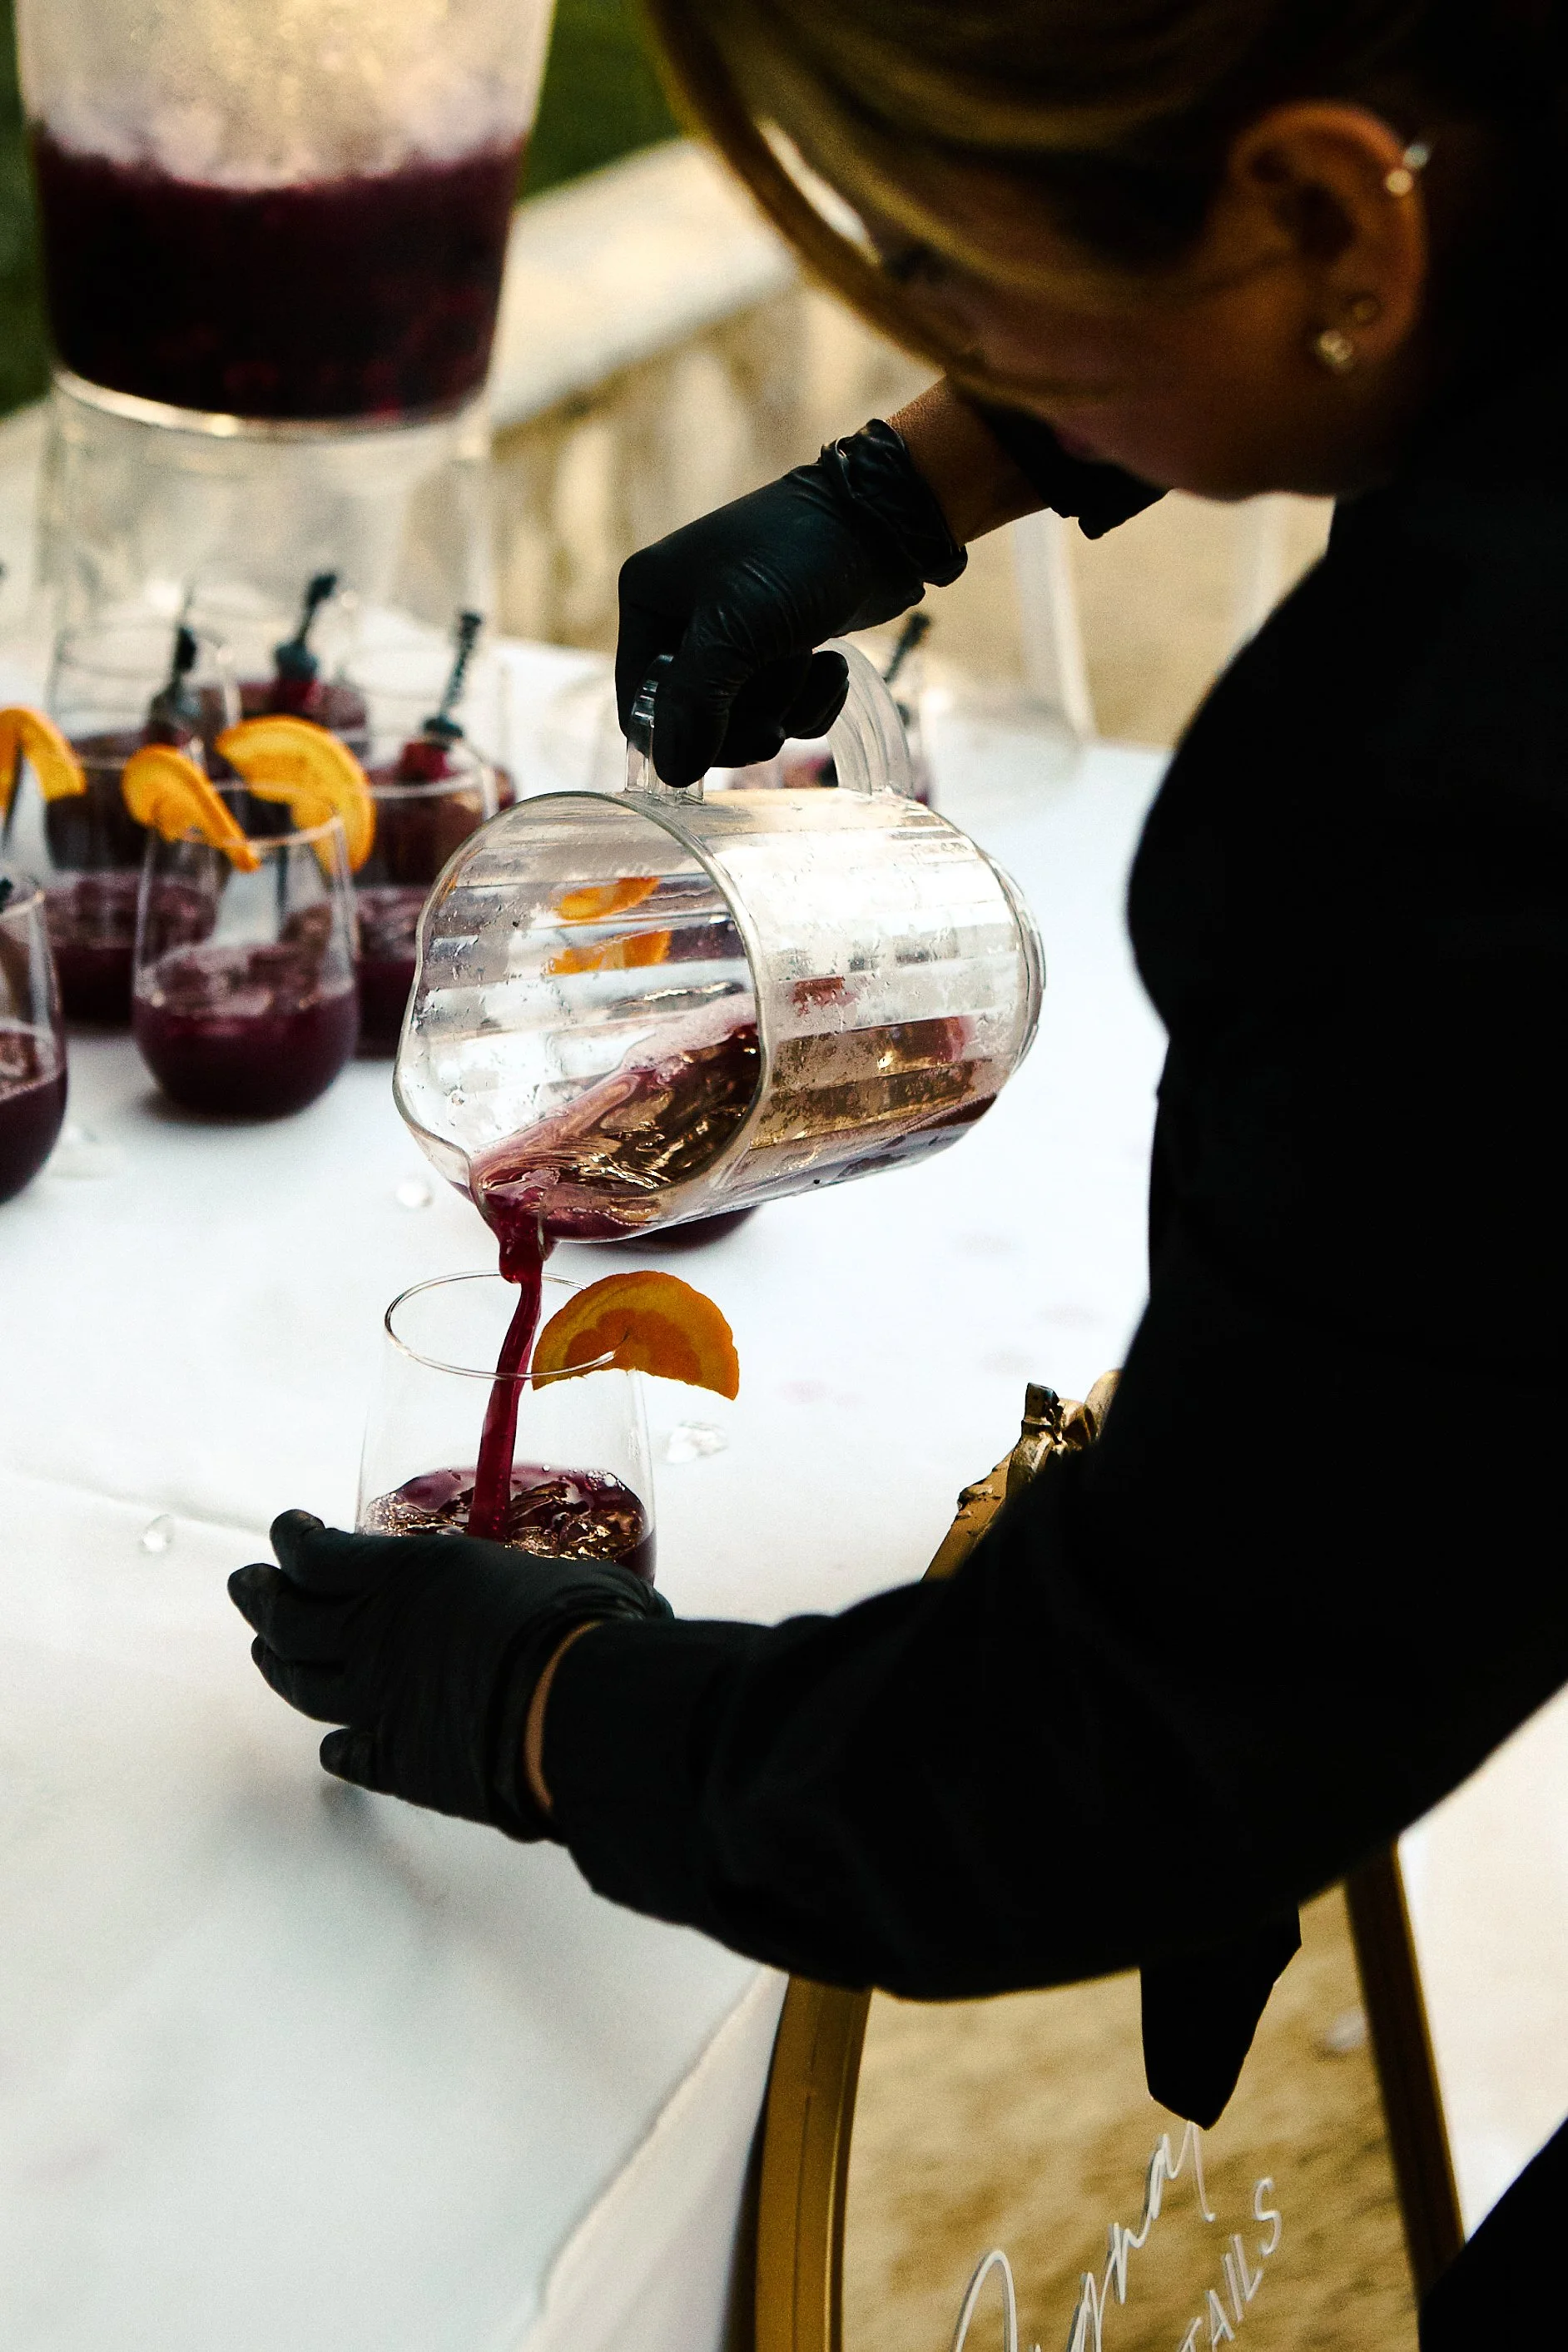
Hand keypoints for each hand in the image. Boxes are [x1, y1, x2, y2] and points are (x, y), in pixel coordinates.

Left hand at [230, 1511, 669, 1838]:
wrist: (580, 1715)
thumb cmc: (580, 1625)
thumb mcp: (553, 1571)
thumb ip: (528, 1582)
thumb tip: (572, 1590)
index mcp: (409, 1575)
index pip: (318, 1554)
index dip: (292, 1540)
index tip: (287, 1530)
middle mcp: (376, 1637)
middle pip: (288, 1618)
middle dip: (260, 1597)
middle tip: (247, 1584)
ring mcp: (379, 1705)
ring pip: (301, 1685)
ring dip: (276, 1665)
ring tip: (264, 1652)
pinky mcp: (400, 1765)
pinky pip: (348, 1756)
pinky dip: (336, 1748)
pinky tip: (332, 1747)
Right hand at [617, 419, 966, 785]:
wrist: (883, 521)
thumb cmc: (799, 559)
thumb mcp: (735, 628)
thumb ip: (696, 702)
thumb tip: (671, 774)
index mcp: (650, 599)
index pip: (641, 705)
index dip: (684, 737)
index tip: (731, 738)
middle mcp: (682, 618)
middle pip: (697, 722)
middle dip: (750, 717)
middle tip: (783, 702)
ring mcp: (733, 636)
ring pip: (746, 721)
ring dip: (789, 705)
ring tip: (812, 658)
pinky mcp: (779, 650)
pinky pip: (783, 710)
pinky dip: (812, 701)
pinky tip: (833, 665)